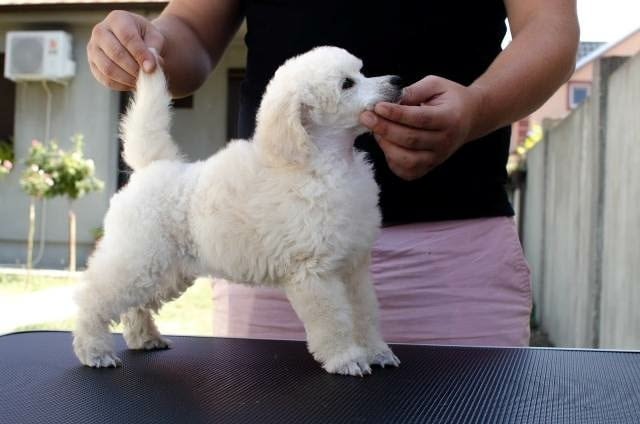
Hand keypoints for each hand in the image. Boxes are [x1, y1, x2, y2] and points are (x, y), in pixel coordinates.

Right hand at [87, 10, 165, 90]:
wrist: (136, 43)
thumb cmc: (147, 39)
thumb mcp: (155, 38)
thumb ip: (154, 50)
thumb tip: (149, 68)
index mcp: (117, 19)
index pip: (127, 37)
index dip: (140, 54)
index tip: (151, 68)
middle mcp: (100, 31)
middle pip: (116, 54)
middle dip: (134, 68)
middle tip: (147, 75)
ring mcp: (93, 48)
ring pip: (108, 69)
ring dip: (127, 78)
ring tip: (141, 80)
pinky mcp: (92, 64)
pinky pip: (105, 79)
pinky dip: (121, 85)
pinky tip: (132, 82)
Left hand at [359, 75, 484, 180]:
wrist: (469, 117)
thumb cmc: (449, 98)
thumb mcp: (435, 84)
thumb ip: (414, 90)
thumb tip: (390, 98)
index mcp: (450, 118)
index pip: (420, 119)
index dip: (396, 114)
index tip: (377, 106)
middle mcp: (445, 141)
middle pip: (410, 140)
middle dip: (384, 128)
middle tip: (366, 116)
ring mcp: (437, 158)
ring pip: (407, 160)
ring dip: (386, 145)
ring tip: (375, 129)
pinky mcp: (429, 167)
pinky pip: (407, 171)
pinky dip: (392, 160)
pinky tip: (386, 143)